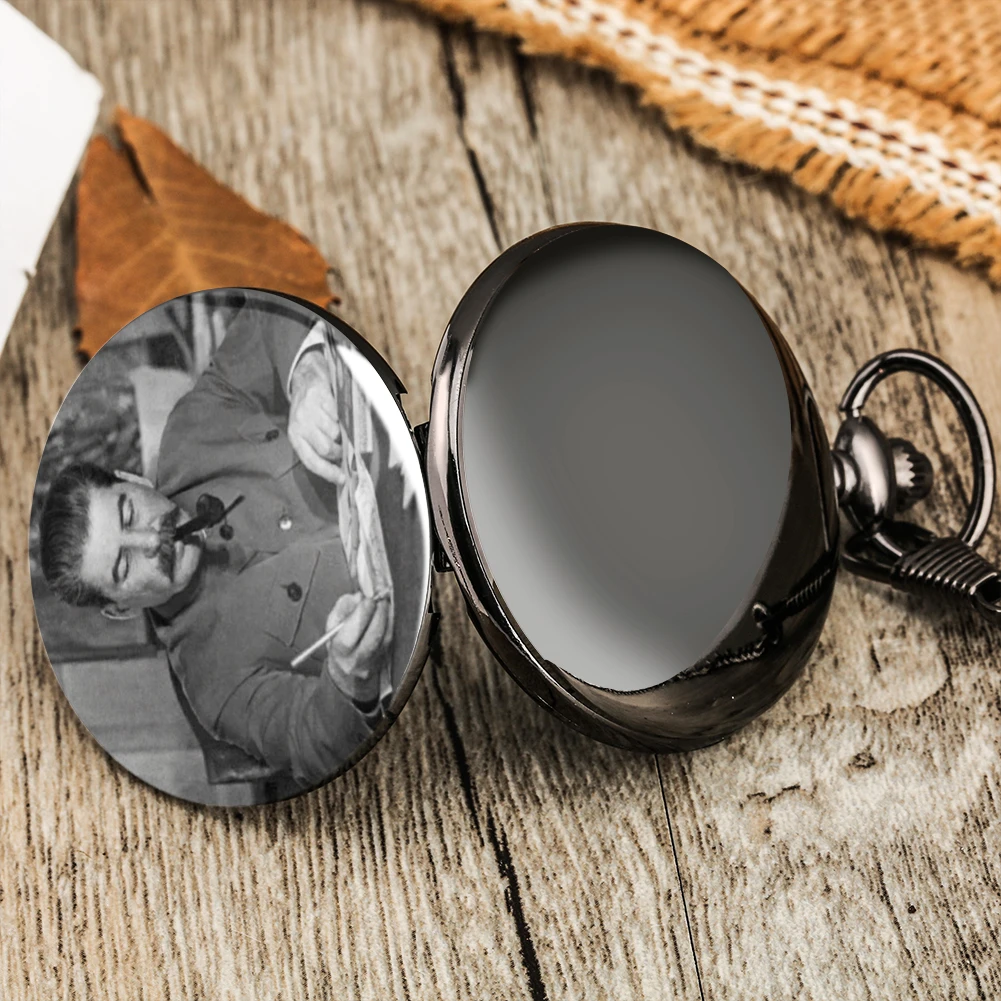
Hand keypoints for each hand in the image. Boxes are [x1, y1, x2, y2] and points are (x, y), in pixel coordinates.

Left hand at [288, 349, 344, 483]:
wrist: (305, 379)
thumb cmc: (309, 411)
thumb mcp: (307, 431)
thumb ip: (318, 448)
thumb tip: (340, 470)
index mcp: (295, 437)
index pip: (311, 461)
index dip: (328, 472)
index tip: (343, 479)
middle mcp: (300, 424)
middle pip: (326, 448)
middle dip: (340, 451)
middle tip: (346, 449)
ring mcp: (310, 410)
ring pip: (335, 432)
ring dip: (343, 433)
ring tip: (343, 429)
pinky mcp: (321, 397)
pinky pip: (339, 415)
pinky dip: (343, 417)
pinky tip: (340, 414)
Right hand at [325, 591, 390, 697]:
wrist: (349, 673)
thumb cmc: (339, 643)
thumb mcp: (332, 626)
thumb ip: (342, 609)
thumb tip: (357, 597)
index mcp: (340, 651)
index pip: (351, 633)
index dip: (361, 613)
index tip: (367, 597)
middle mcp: (358, 659)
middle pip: (373, 635)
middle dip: (378, 612)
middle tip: (380, 594)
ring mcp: (374, 660)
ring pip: (386, 636)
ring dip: (387, 614)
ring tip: (384, 598)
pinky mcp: (386, 657)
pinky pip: (392, 637)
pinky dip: (391, 621)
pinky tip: (388, 609)